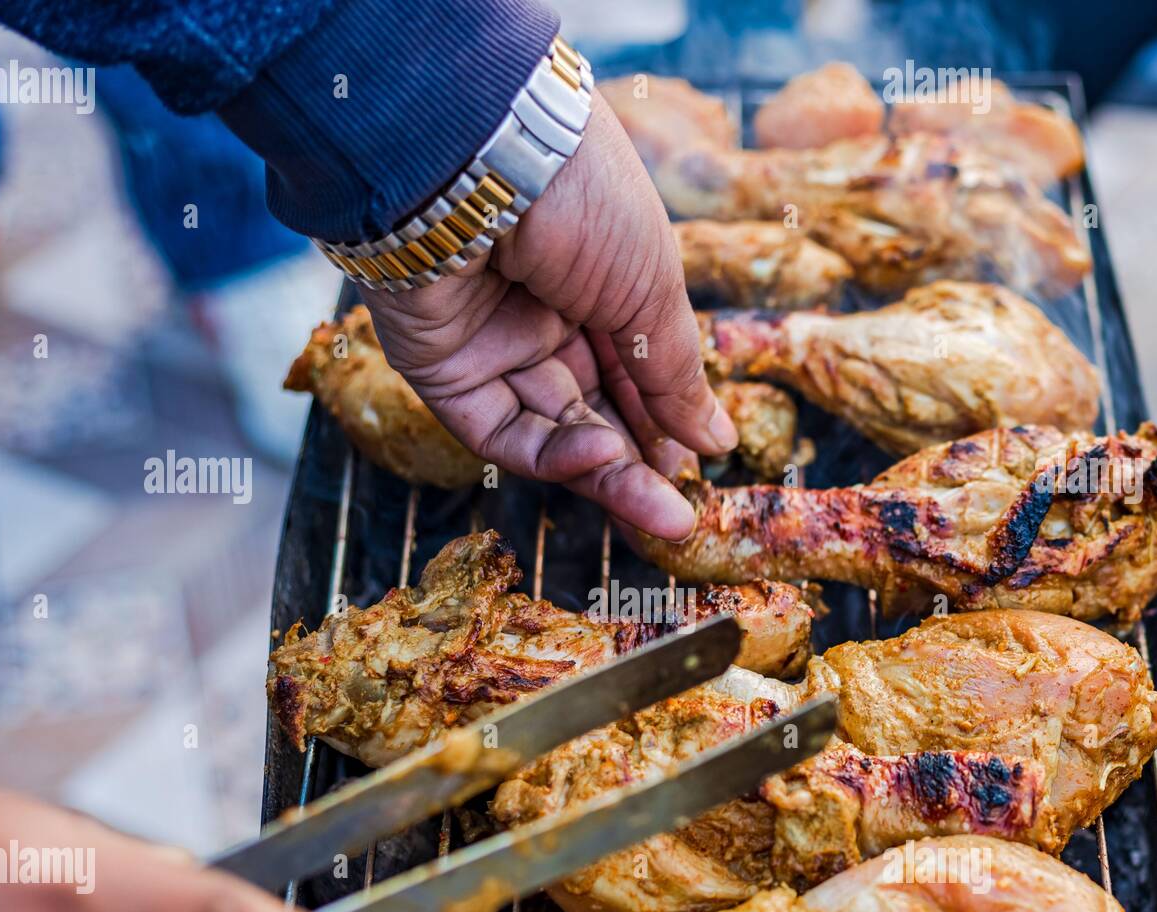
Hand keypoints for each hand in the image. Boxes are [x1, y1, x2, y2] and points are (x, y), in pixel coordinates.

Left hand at [365, 90, 735, 540]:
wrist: (481, 153)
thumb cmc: (583, 197)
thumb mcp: (652, 288)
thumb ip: (676, 374)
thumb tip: (715, 439)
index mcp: (593, 277)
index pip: (629, 367)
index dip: (662, 417)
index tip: (698, 460)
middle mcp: (538, 311)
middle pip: (590, 406)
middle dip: (637, 461)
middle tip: (679, 513)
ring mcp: (487, 342)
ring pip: (549, 428)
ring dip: (604, 472)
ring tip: (661, 510)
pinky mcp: (441, 368)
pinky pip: (498, 428)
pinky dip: (551, 452)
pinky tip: (604, 457)